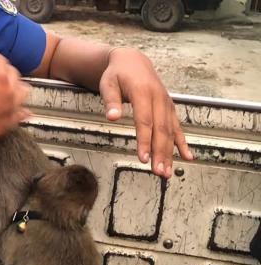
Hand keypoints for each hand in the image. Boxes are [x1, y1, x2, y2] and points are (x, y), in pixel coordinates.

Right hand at [0, 40, 29, 158]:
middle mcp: (11, 90)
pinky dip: (22, 109)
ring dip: (17, 85)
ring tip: (8, 86)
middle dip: (5, 69)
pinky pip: (22, 113)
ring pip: (23, 91)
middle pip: (14, 73)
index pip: (0, 59)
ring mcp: (12, 107)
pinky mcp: (10, 122)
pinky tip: (20, 108)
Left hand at [99, 47, 193, 177]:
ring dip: (170, 153)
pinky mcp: (168, 108)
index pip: (145, 121)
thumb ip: (110, 101)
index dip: (145, 141)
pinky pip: (177, 127)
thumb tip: (112, 117)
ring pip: (170, 131)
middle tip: (158, 172)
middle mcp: (159, 98)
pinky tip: (187, 157)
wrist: (132, 62)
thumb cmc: (117, 74)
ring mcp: (166, 104)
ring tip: (166, 172)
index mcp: (144, 92)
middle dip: (160, 152)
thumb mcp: (108, 84)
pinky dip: (182, 143)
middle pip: (161, 130)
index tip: (143, 158)